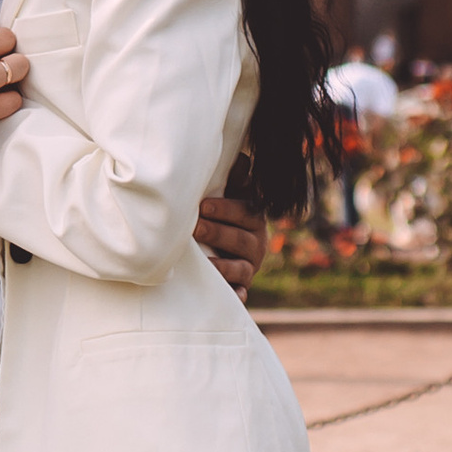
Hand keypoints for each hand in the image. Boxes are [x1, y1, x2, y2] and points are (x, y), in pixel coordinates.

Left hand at [194, 183, 267, 299]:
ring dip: (223, 265)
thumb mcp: (230, 197)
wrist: (223, 253)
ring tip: (204, 261)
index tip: (204, 206)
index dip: (226, 209)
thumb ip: (235, 180)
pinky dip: (237, 294)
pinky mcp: (241, 287)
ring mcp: (249, 267)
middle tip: (196, 228)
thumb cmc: (223, 217)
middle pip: (242, 239)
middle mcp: (256, 244)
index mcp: (253, 219)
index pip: (246, 212)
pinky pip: (241, 293)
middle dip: (218, 233)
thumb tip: (241, 157)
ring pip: (242, 268)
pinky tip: (232, 294)